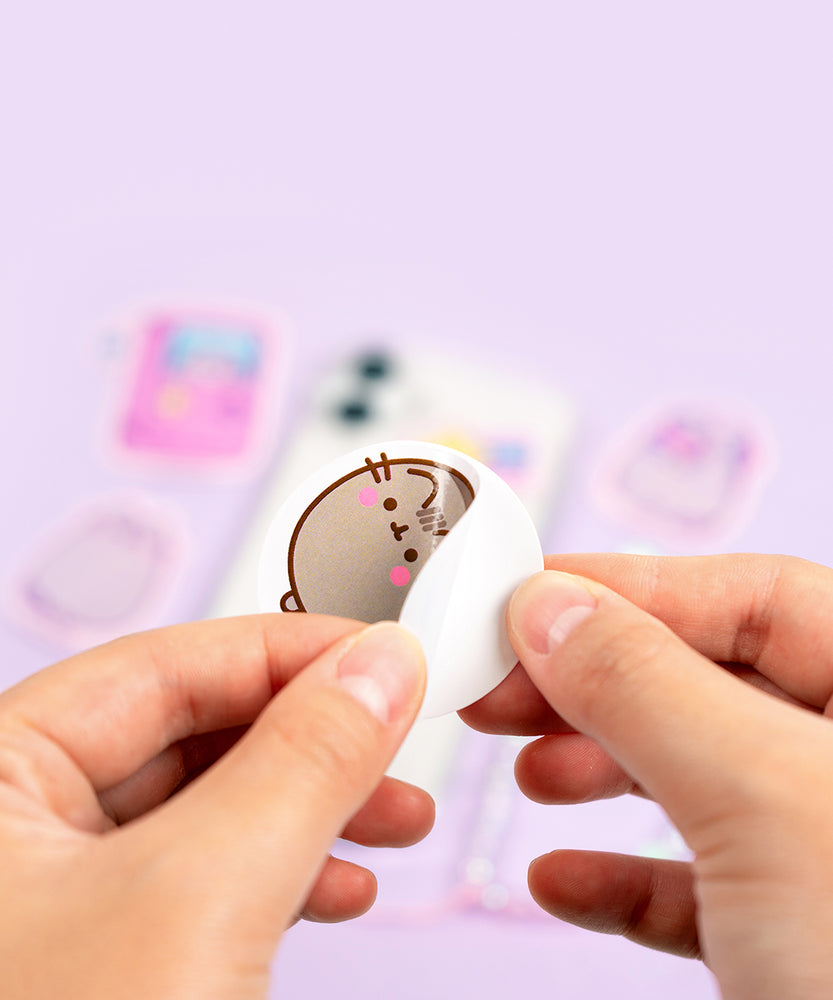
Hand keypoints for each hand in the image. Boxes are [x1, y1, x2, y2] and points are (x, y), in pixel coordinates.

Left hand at [0, 615, 429, 998]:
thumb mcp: (199, 897)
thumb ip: (301, 762)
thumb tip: (381, 665)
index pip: (169, 662)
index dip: (290, 650)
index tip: (389, 656)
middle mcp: (16, 825)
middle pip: (195, 729)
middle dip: (314, 734)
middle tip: (404, 737)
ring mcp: (57, 898)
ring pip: (211, 804)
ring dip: (314, 803)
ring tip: (397, 816)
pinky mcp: (103, 958)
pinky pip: (208, 878)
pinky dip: (287, 872)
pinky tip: (342, 887)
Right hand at [461, 553, 832, 999]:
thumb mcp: (763, 798)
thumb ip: (646, 686)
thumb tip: (549, 607)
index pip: (756, 597)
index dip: (635, 586)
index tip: (528, 597)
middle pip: (712, 683)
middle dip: (597, 681)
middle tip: (500, 684)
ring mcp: (826, 861)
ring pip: (699, 779)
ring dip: (598, 770)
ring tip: (525, 772)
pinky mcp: (797, 945)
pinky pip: (698, 888)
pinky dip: (621, 879)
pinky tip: (562, 880)